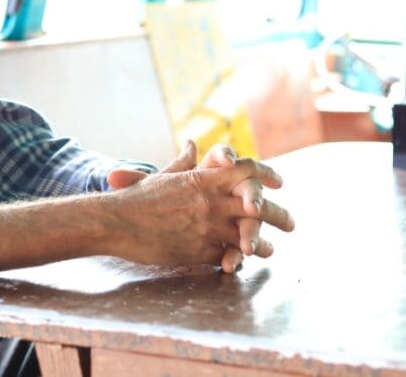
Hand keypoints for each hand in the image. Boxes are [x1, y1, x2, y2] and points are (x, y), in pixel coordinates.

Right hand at [103, 141, 291, 269]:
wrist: (115, 221)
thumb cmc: (136, 197)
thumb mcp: (164, 176)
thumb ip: (184, 162)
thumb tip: (192, 143)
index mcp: (204, 179)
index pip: (246, 171)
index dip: (267, 174)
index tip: (280, 181)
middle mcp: (211, 201)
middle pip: (258, 206)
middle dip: (279, 215)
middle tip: (291, 223)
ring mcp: (207, 227)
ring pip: (249, 236)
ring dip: (263, 244)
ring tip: (270, 250)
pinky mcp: (200, 251)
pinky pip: (228, 256)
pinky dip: (236, 260)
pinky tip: (241, 263)